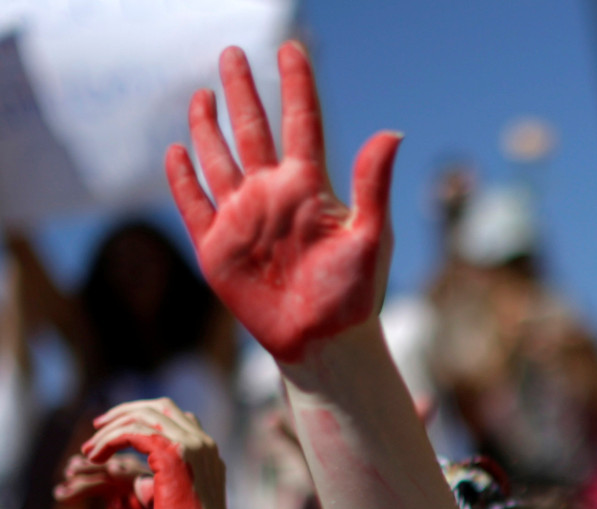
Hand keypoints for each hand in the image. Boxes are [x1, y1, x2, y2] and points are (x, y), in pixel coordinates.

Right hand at [55, 453, 165, 508]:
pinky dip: (86, 489)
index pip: (149, 479)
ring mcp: (142, 507)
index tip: (102, 471)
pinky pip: (106, 491)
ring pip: (114, 479)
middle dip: (99, 469)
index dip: (122, 472)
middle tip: (72, 472)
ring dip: (88, 476)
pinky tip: (64, 494)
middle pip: (128, 472)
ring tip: (64, 487)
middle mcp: (160, 503)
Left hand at [77, 400, 230, 508]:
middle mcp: (204, 444)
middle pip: (160, 406)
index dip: (143, 417)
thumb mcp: (178, 504)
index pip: (177, 416)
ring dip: (110, 429)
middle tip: (98, 427)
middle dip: (125, 412)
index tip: (117, 432)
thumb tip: (139, 479)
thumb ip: (164, 484)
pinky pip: (132, 432)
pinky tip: (95, 458)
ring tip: (90, 450)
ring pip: (142, 416)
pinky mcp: (174, 454)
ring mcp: (192, 446)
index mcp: (208, 454)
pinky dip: (109, 440)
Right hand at [166, 42, 399, 363]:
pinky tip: (176, 151)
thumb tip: (392, 133)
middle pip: (253, 130)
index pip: (302, 123)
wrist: (324, 343)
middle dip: (243, 92)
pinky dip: (182, 177)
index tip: (292, 50)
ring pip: (220, 159)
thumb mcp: (370, 236)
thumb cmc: (355, 295)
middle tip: (232, 51)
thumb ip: (374, 184)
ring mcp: (243, 217)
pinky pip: (194, 203)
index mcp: (311, 187)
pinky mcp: (217, 246)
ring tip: (204, 94)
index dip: (296, 86)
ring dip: (208, 127)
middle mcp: (274, 195)